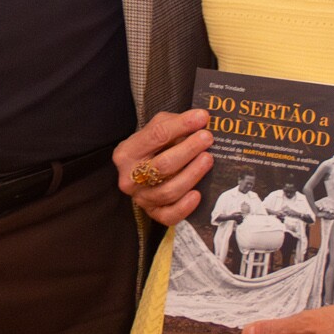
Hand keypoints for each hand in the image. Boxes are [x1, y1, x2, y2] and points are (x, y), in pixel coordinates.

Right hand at [113, 108, 211, 226]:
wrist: (140, 171)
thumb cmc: (151, 149)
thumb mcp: (155, 130)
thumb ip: (174, 123)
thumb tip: (200, 119)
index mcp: (126, 153)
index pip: (156, 136)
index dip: (181, 125)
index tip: (202, 118)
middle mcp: (129, 178)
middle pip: (162, 165)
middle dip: (188, 150)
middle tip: (207, 138)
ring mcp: (140, 198)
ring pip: (168, 191)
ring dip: (192, 174)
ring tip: (207, 160)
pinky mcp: (153, 213)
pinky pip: (169, 216)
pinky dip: (184, 207)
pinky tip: (197, 195)